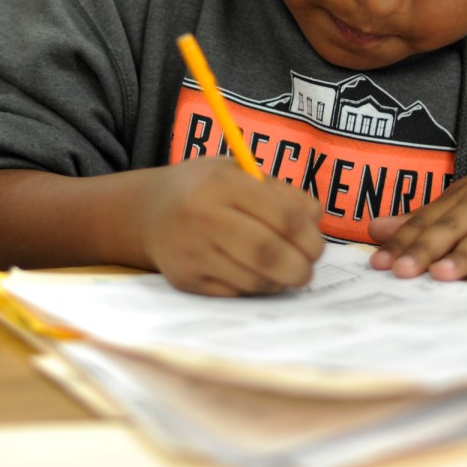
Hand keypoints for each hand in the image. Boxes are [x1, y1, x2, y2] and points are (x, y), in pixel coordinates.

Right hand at [140, 157, 324, 296]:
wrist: (149, 212)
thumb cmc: (207, 189)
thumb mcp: (239, 173)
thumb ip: (280, 193)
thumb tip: (314, 221)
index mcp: (223, 183)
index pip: (283, 216)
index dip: (309, 237)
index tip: (317, 246)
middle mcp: (203, 216)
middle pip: (268, 253)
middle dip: (300, 267)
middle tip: (307, 269)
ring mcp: (192, 251)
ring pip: (254, 279)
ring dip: (279, 281)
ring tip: (284, 272)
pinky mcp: (185, 279)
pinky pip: (234, 293)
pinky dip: (254, 288)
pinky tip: (256, 275)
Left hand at [367, 160, 466, 282]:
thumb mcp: (459, 203)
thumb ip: (421, 219)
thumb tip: (375, 229)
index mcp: (461, 198)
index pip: (427, 221)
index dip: (402, 242)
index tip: (378, 264)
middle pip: (452, 226)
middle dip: (425, 248)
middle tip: (402, 271)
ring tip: (445, 275)